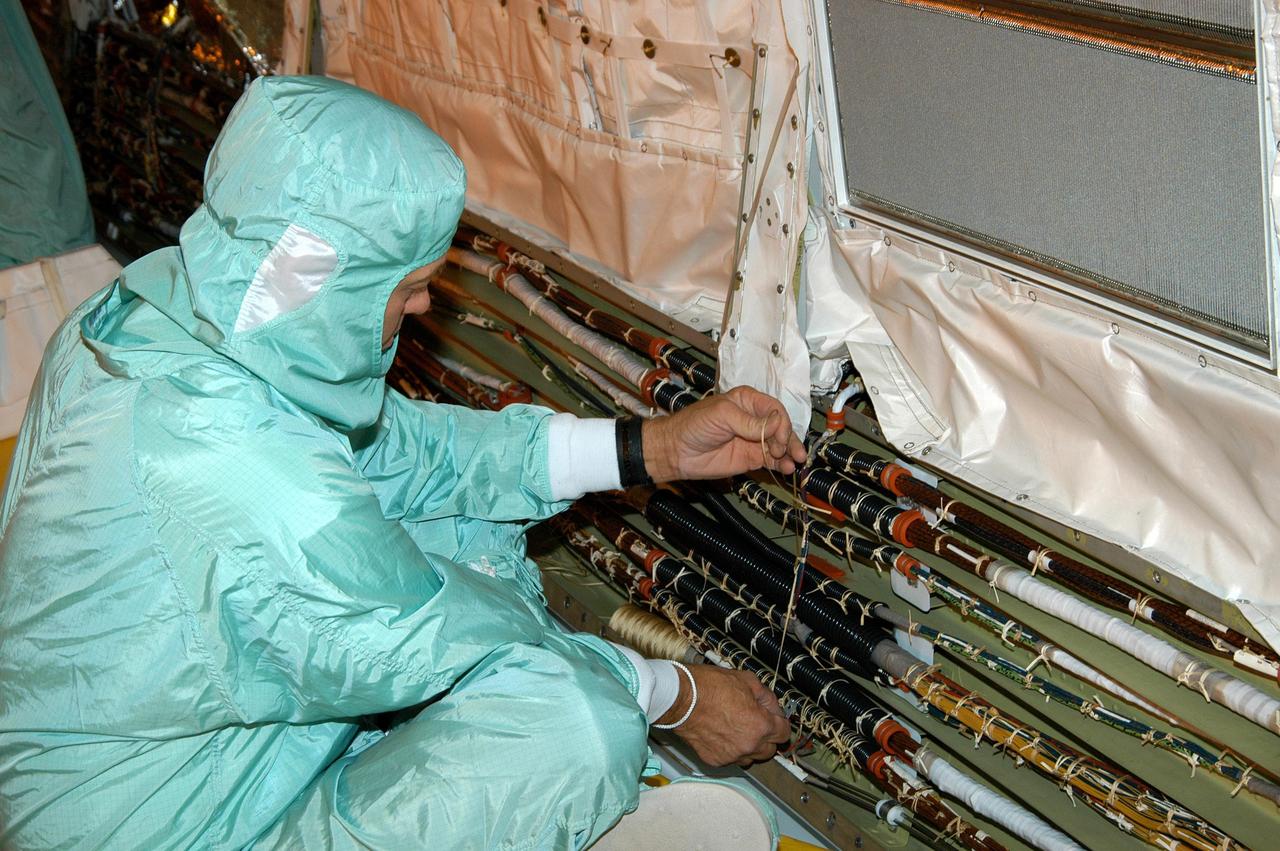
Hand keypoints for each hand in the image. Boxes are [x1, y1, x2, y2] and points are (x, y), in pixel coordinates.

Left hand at [641, 386, 806, 481]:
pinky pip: (771, 460)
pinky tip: (786, 468)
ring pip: (780, 444)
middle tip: (791, 452)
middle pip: (781, 427)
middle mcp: (754, 418)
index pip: (774, 409)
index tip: (781, 436)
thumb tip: (778, 423)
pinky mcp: (751, 458)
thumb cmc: (694, 425)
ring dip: (789, 452)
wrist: (677, 451)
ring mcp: (754, 439)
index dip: (781, 422)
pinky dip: (781, 464)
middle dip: (789, 439)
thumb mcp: (722, 416)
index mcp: (747, 401)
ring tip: (794, 462)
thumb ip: (751, 422)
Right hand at [657, 665, 789, 766]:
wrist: (680, 698)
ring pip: (751, 758)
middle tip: (755, 722)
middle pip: (770, 750)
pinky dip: (730, 749)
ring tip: (737, 729)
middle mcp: (749, 745)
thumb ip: (766, 697)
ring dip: (749, 746)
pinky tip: (722, 733)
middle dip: (766, 737)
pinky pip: (731, 759)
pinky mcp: (715, 760)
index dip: (780, 723)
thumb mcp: (746, 680)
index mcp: (761, 725)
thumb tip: (773, 707)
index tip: (775, 720)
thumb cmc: (709, 687)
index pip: (784, 733)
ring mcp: (731, 755)